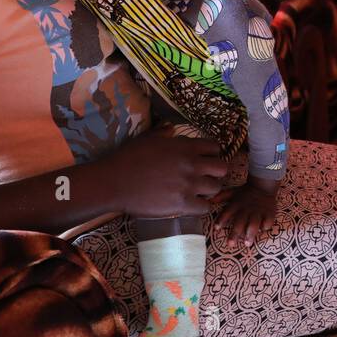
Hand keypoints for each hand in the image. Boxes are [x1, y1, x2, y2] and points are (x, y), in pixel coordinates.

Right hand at [96, 124, 228, 218]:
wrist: (114, 182)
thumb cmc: (128, 158)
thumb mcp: (147, 138)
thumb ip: (163, 133)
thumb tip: (170, 128)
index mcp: (185, 147)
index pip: (215, 147)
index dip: (212, 153)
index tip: (205, 159)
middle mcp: (192, 165)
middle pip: (222, 168)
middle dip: (216, 172)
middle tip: (205, 176)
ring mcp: (189, 185)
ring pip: (216, 188)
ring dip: (209, 190)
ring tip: (198, 192)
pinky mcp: (183, 205)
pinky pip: (205, 208)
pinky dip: (200, 207)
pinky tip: (191, 205)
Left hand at [212, 181, 278, 246]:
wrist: (263, 184)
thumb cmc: (245, 192)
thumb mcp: (232, 191)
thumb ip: (221, 196)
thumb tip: (210, 200)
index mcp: (236, 204)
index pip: (227, 212)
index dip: (221, 220)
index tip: (216, 228)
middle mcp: (246, 209)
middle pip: (239, 222)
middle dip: (235, 233)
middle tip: (231, 244)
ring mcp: (258, 211)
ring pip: (253, 224)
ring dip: (250, 234)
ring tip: (247, 243)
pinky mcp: (269, 213)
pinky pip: (267, 222)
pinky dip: (265, 227)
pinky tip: (262, 231)